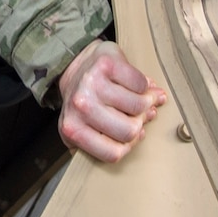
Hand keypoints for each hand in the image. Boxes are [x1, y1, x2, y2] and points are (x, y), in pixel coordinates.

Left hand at [56, 40, 166, 163]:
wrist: (75, 63)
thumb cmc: (86, 99)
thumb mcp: (87, 127)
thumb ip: (111, 139)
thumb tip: (143, 133)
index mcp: (73, 129)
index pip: (114, 153)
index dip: (131, 145)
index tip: (134, 133)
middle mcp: (80, 107)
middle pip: (129, 131)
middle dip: (140, 122)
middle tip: (138, 113)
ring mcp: (91, 84)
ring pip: (138, 107)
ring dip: (145, 102)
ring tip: (139, 97)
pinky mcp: (106, 65)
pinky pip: (140, 84)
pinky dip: (144, 85)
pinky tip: (134, 84)